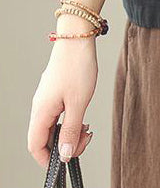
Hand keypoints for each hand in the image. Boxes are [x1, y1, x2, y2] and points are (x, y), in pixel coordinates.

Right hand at [27, 26, 97, 168]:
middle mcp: (40, 106)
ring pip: (52, 125)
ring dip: (69, 131)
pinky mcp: (54, 90)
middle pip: (44, 137)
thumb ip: (70, 131)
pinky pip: (57, 113)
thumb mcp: (78, 103)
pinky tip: (82, 115)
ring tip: (86, 128)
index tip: (66, 160)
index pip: (35, 146)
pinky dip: (69, 119)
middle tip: (84, 139)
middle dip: (64, 144)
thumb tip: (64, 154)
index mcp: (41, 111)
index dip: (48, 158)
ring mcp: (46, 97)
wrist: (77, 37)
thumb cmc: (77, 66)